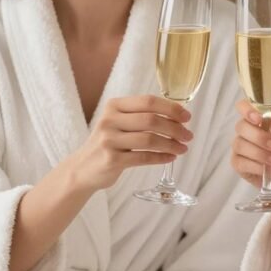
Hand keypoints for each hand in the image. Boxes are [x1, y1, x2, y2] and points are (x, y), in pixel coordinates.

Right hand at [68, 95, 192, 190]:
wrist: (82, 169)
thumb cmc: (108, 143)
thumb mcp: (118, 123)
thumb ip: (141, 116)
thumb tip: (177, 117)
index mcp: (114, 106)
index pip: (148, 101)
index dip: (171, 108)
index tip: (187, 117)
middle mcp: (110, 120)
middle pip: (151, 120)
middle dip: (175, 128)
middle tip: (188, 136)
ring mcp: (109, 140)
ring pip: (149, 139)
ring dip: (171, 144)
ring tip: (183, 149)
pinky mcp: (111, 160)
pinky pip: (143, 157)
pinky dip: (161, 158)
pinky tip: (170, 158)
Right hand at [230, 100, 270, 201]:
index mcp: (260, 121)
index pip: (243, 107)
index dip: (246, 109)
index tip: (258, 118)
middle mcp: (248, 132)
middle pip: (241, 126)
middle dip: (259, 137)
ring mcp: (242, 148)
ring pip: (240, 145)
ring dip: (260, 154)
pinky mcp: (239, 165)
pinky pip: (239, 162)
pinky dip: (255, 166)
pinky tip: (268, 170)